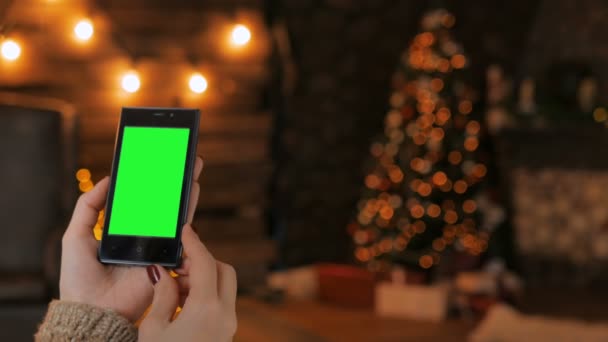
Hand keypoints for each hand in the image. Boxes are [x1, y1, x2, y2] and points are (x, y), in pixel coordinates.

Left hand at [59, 157, 202, 321]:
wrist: (91, 307)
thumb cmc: (79, 277)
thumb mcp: (76, 234)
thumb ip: (88, 206)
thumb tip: (107, 179)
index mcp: (123, 231)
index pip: (140, 202)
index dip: (149, 182)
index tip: (156, 160)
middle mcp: (142, 237)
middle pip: (162, 204)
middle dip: (172, 181)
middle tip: (182, 157)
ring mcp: (156, 247)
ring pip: (175, 214)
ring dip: (185, 190)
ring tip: (192, 166)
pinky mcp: (166, 258)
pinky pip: (180, 233)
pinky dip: (187, 212)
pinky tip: (191, 191)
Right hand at [138, 225, 236, 341]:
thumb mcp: (153, 329)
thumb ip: (162, 294)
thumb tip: (162, 272)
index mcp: (207, 309)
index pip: (205, 263)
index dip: (194, 243)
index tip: (186, 230)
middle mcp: (225, 315)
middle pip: (223, 271)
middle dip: (201, 262)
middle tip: (176, 266)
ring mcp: (228, 326)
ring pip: (223, 288)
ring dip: (202, 280)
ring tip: (172, 288)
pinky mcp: (225, 335)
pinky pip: (220, 305)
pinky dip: (204, 296)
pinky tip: (180, 303)